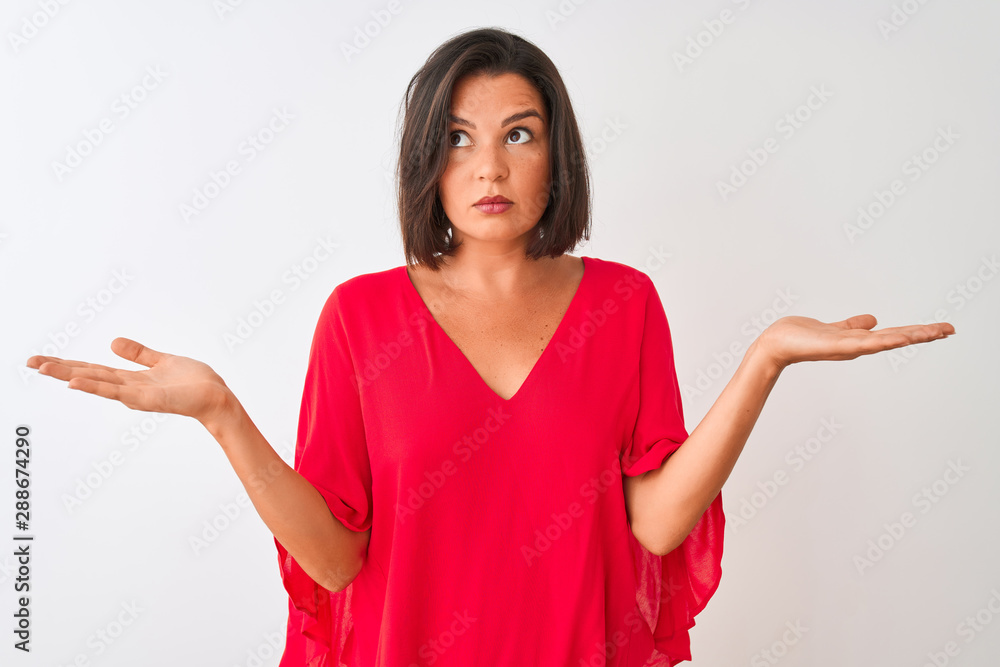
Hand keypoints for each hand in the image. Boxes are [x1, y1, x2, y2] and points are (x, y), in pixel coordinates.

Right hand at [26, 337, 232, 425]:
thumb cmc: (194, 383)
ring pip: (97, 383)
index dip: (67, 364)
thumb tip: (113, 341)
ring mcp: (136, 395)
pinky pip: (118, 392)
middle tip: (29, 362)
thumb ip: (139, 354)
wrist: (217, 397)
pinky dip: (96, 386)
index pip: (92, 369)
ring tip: (44, 368)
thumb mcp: (162, 361)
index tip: (41, 359)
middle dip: (59, 369)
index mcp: (131, 379)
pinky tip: (76, 382)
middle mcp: (129, 388)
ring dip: (70, 375)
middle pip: (88, 376)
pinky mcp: (148, 399)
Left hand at [756, 314, 955, 369]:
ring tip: (934, 332)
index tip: (942, 328)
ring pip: (886, 341)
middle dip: (924, 334)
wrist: (776, 344)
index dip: (917, 331)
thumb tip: (872, 320)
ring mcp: (849, 347)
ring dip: (911, 336)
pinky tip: (900, 338)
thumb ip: (852, 326)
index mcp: (859, 340)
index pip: (895, 334)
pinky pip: (864, 343)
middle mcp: (858, 346)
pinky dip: (883, 341)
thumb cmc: (800, 337)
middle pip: (897, 338)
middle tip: (951, 330)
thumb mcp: (835, 328)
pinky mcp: (836, 346)